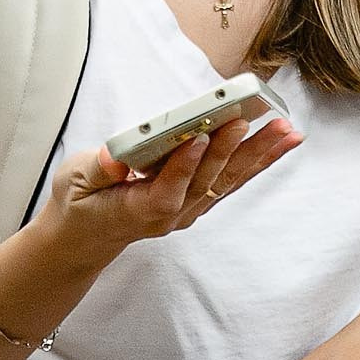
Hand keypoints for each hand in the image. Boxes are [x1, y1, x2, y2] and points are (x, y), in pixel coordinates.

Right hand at [35, 110, 301, 265]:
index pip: (165, 190)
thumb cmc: (78, 204)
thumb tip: (114, 158)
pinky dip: (258, 160)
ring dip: (259, 155)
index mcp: (136, 209)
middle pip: (206, 181)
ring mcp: (187, 211)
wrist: (85, 239)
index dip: (183, 165)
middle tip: (252, 121)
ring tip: (287, 131)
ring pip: (227, 180)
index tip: (198, 137)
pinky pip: (231, 180)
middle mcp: (170, 215)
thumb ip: (96, 169)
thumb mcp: (73, 182)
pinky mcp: (197, 202)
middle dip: (231, 150)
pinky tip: (281, 141)